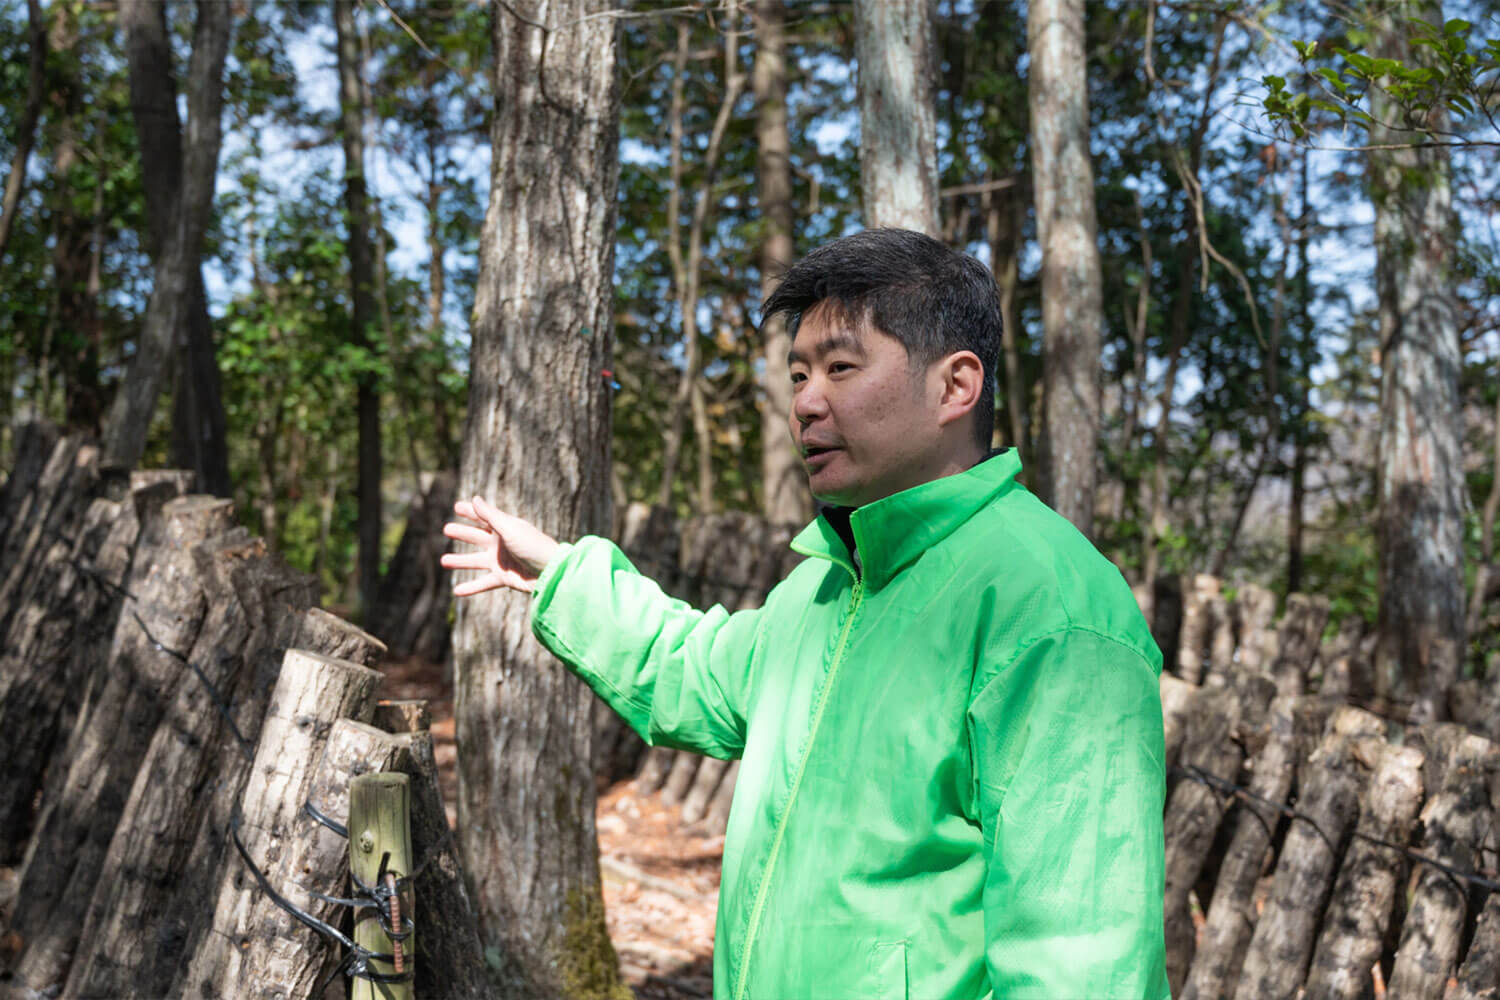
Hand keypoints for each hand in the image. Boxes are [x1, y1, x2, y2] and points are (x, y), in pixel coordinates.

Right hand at [441, 495, 561, 596]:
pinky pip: (483, 583)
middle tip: (446, 529)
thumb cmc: (532, 546)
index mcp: (504, 528)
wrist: (550, 572)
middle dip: (462, 533)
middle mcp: (501, 544)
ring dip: (460, 561)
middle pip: (477, 537)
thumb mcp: (510, 529)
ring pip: (475, 560)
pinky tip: (456, 591)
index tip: (456, 506)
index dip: (470, 511)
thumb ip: (490, 516)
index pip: (484, 517)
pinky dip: (471, 587)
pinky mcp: (503, 578)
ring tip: (443, 561)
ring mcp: (501, 561)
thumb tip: (474, 499)